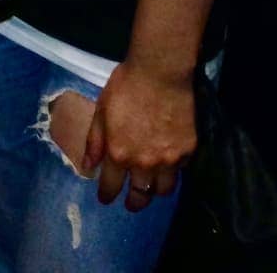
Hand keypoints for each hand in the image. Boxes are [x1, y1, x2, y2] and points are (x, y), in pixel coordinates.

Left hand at [82, 59, 195, 210]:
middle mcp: (144, 163)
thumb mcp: (101, 110)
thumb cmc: (125, 87)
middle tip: (131, 204)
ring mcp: (169, 160)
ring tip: (150, 188)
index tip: (105, 200)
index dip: (107, 195)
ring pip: (163, 190)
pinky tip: (168, 166)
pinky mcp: (188, 152)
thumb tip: (88, 166)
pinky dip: (172, 172)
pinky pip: (179, 171)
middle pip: (140, 195)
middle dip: (133, 203)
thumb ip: (94, 141)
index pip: (112, 186)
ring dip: (154, 192)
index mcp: (119, 154)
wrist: (160, 73)